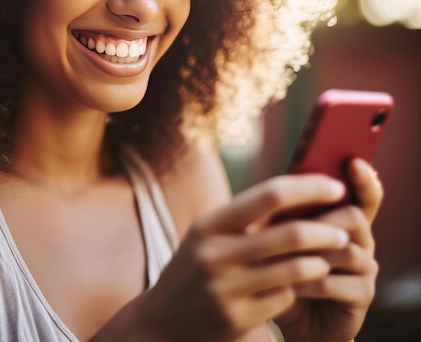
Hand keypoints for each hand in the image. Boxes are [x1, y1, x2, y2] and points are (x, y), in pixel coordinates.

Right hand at [139, 173, 351, 341]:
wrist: (161, 321)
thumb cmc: (195, 267)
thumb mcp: (208, 236)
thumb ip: (245, 219)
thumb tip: (298, 195)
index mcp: (209, 224)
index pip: (268, 196)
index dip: (307, 188)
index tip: (335, 186)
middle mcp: (215, 253)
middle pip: (289, 234)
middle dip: (325, 230)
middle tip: (345, 229)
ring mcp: (226, 289)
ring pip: (294, 269)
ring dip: (320, 261)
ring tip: (329, 256)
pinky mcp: (237, 319)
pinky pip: (284, 298)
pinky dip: (297, 289)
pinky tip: (297, 286)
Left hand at [274, 158, 383, 341]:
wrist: (289, 312)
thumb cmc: (283, 266)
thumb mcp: (281, 237)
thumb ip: (285, 215)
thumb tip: (270, 193)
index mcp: (343, 219)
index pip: (364, 194)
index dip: (363, 179)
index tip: (353, 161)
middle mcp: (360, 240)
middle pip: (353, 216)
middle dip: (320, 220)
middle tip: (292, 226)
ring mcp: (365, 268)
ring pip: (346, 249)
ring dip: (311, 252)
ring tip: (282, 257)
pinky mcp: (362, 296)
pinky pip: (336, 282)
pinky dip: (309, 281)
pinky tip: (289, 284)